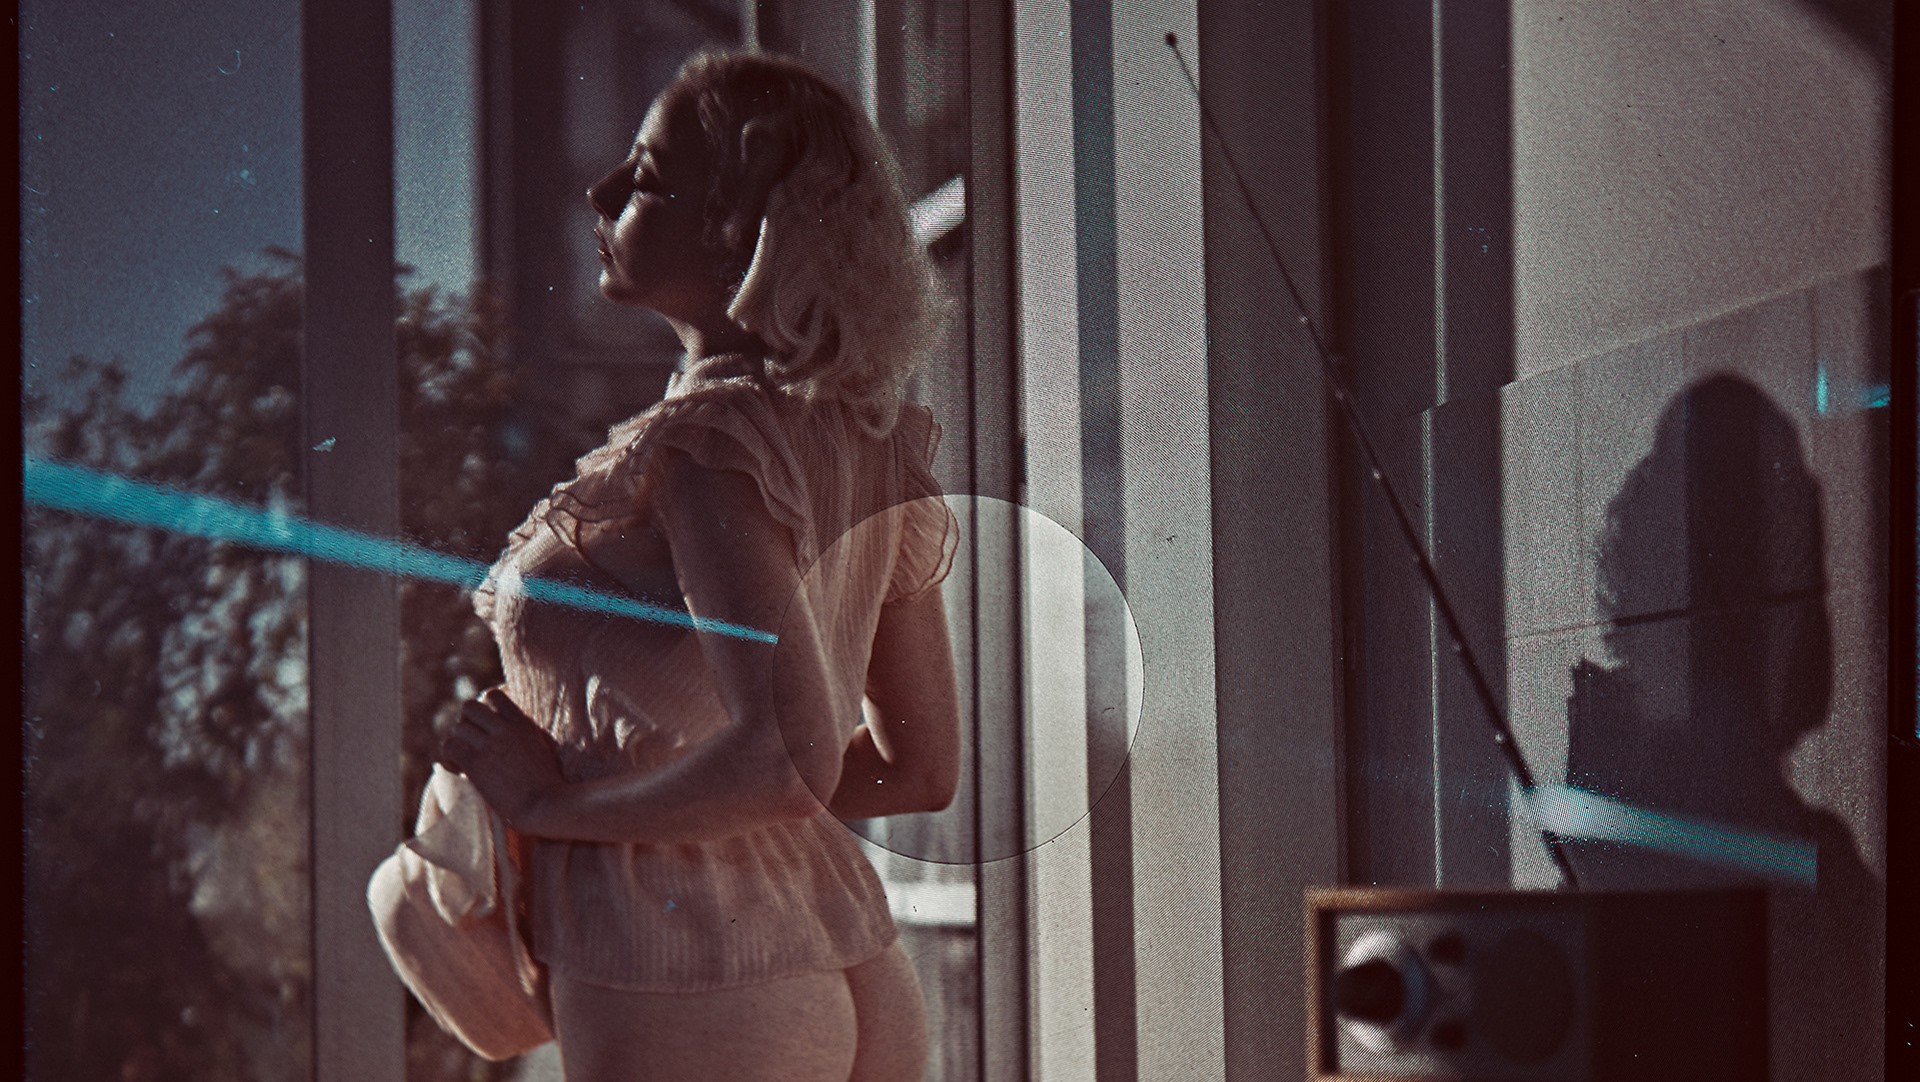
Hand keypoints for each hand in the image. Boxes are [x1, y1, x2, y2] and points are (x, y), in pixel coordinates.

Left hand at [438, 687, 566, 829]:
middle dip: (466, 722)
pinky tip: (458, 768)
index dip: (484, 708)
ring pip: (457, 728)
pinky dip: (449, 757)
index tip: (484, 725)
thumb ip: (524, 730)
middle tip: (471, 741)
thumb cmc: (548, 782)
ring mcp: (489, 745)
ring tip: (464, 759)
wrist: (544, 805)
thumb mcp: (542, 745)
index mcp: (522, 722)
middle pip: (469, 707)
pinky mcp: (475, 763)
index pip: (493, 695)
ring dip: (458, 743)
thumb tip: (509, 723)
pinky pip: (449, 747)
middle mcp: (504, 729)